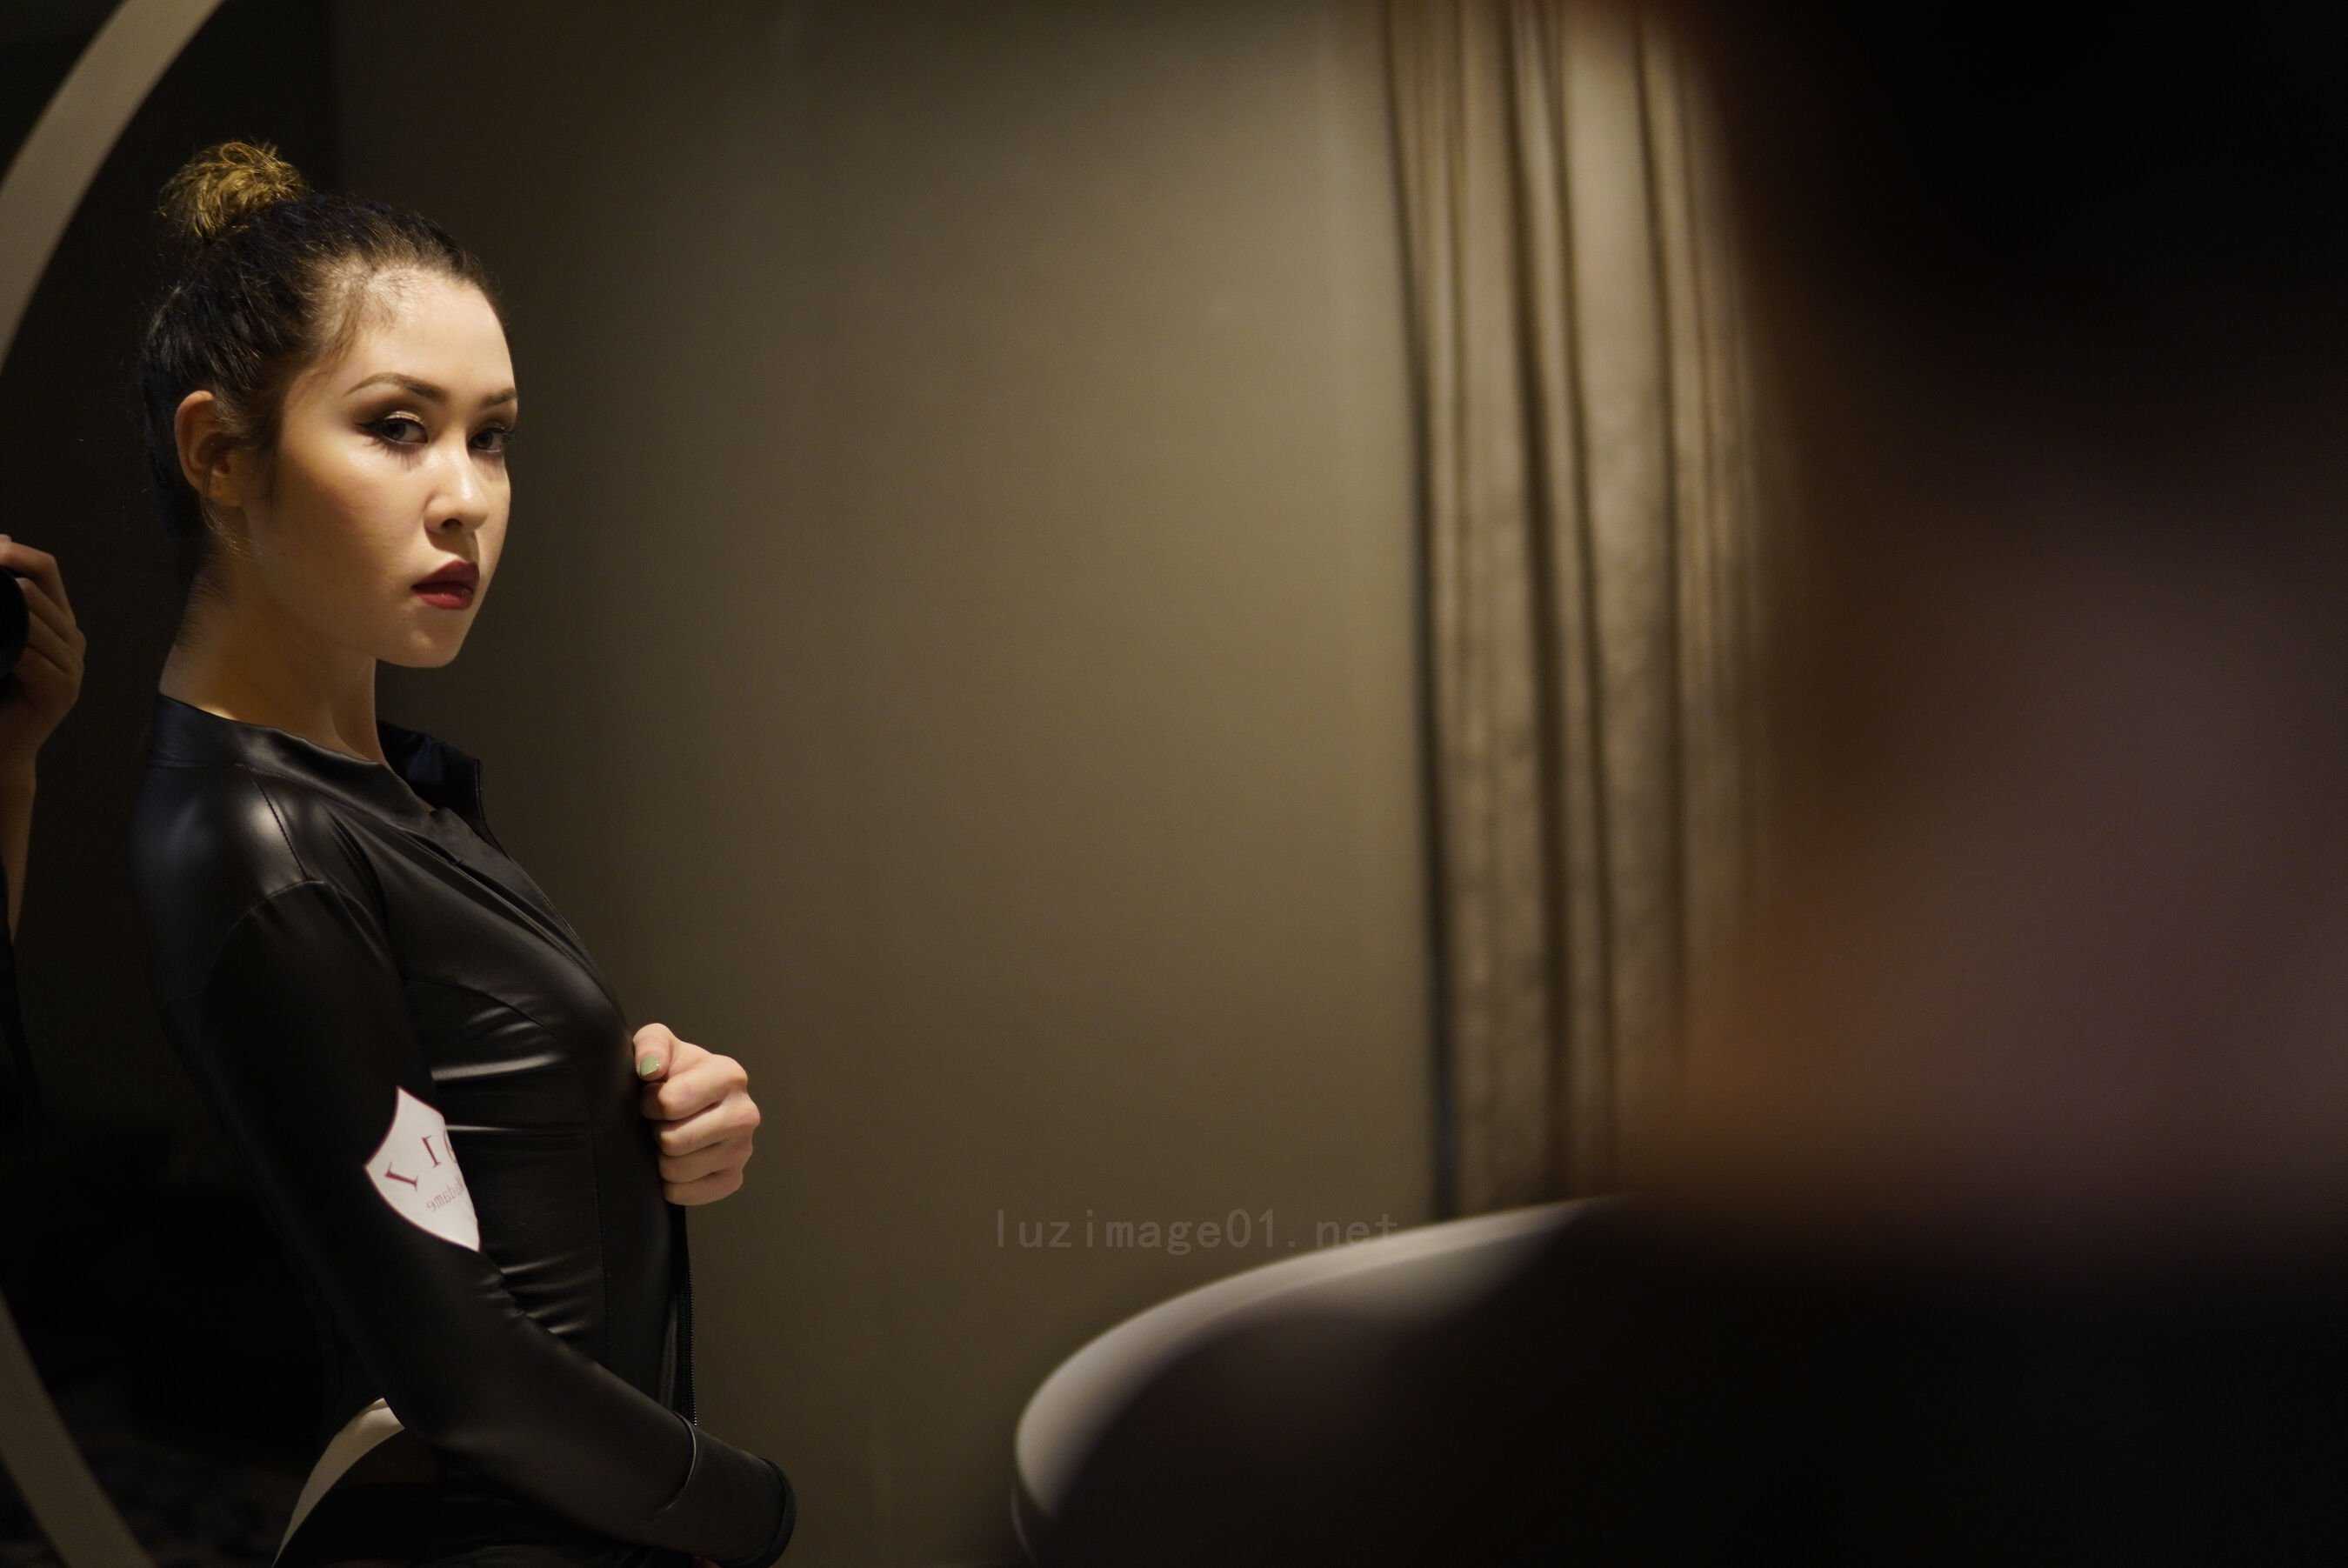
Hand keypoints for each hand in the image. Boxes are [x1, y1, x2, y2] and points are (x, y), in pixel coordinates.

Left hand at [0, 537, 83, 765]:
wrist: (0, 747)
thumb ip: (1, 598)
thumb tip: (1, 539)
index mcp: (57, 621)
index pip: (47, 570)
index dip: (17, 553)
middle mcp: (71, 640)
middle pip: (41, 593)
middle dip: (4, 581)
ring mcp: (72, 668)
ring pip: (37, 624)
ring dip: (6, 616)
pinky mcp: (62, 693)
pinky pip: (33, 659)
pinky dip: (9, 652)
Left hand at [632, 1022, 760, 1204]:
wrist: (684, 1102)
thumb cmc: (669, 1073)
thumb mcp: (656, 1044)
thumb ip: (650, 1046)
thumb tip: (651, 1071)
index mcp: (730, 1075)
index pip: (670, 1103)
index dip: (649, 1104)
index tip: (652, 1098)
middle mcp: (746, 1113)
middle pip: (674, 1142)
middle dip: (655, 1133)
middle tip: (659, 1123)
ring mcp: (743, 1149)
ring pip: (678, 1170)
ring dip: (661, 1159)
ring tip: (668, 1139)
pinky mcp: (734, 1178)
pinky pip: (687, 1194)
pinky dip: (672, 1184)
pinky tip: (676, 1161)